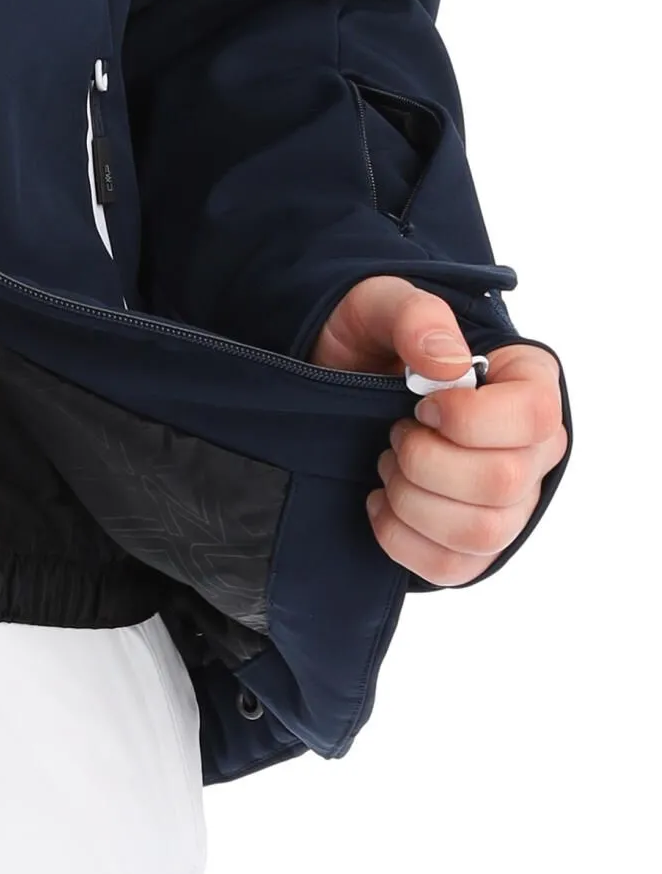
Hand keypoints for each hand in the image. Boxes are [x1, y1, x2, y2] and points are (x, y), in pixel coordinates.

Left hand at [311, 276, 566, 585]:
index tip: (421, 403)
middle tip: (395, 434)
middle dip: (425, 461)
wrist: (338, 380)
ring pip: (482, 532)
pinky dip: (402, 539)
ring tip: (389, 465)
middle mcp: (533, 449)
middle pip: (503, 483)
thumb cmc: (370, 340)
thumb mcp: (378, 305)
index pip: (536, 415)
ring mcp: (509, 502)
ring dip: (413, 501)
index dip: (468, 418)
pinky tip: (381, 502)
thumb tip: (447, 362)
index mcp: (527, 383)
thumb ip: (414, 315)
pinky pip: (453, 568)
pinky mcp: (471, 544)